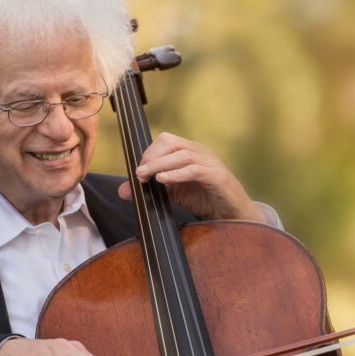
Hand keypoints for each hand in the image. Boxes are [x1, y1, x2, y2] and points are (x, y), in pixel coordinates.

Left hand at [117, 132, 266, 222]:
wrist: (232, 214)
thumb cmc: (204, 199)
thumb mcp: (173, 193)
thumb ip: (150, 189)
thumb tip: (123, 190)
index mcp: (190, 151)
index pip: (166, 141)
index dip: (149, 152)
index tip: (137, 170)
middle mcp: (200, 152)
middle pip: (172, 142)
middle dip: (152, 156)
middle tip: (139, 173)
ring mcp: (211, 162)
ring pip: (182, 154)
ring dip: (160, 164)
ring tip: (146, 176)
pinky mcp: (218, 176)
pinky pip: (195, 169)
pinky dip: (177, 173)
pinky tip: (164, 180)